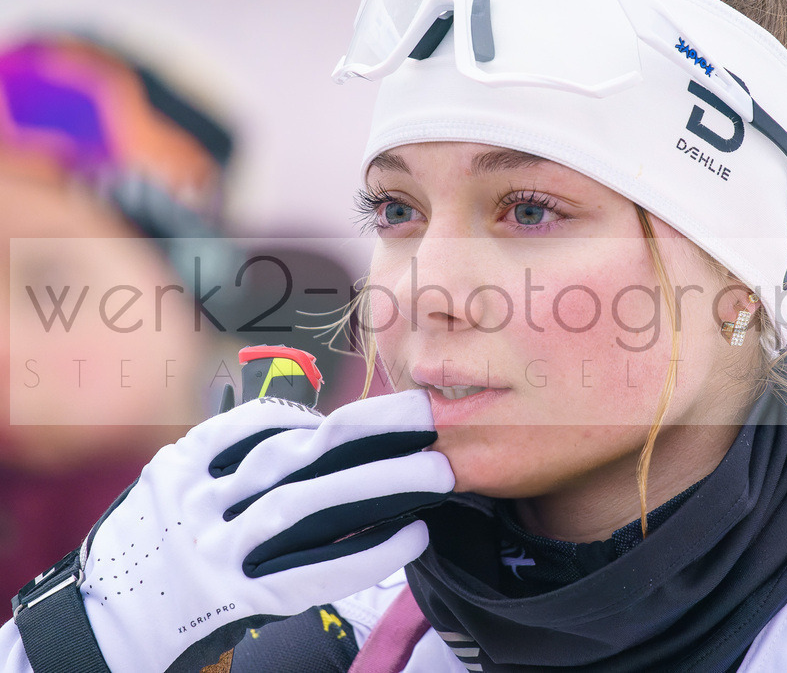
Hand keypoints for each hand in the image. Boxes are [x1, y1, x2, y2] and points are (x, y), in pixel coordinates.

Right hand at [77, 391, 450, 672]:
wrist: (105, 623)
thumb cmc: (156, 549)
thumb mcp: (174, 486)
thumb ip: (234, 457)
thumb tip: (316, 431)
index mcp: (184, 464)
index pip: (268, 424)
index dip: (332, 415)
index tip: (385, 410)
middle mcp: (197, 502)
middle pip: (298, 454)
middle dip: (370, 431)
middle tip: (429, 419)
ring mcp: (215, 551)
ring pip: (304, 506)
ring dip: (376, 485)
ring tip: (435, 474)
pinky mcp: (236, 599)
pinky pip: (309, 573)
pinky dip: (364, 552)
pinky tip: (408, 537)